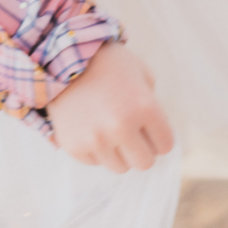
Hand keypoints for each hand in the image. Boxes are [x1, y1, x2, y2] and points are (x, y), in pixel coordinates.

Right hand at [48, 42, 173, 172]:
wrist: (62, 60)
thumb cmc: (107, 63)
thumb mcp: (140, 71)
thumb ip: (152, 100)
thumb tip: (155, 130)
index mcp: (144, 107)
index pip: (166, 145)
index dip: (161, 138)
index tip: (152, 132)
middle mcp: (121, 127)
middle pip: (145, 162)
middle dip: (143, 150)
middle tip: (134, 137)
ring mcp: (97, 139)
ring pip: (121, 167)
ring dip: (120, 153)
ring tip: (111, 132)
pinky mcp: (76, 147)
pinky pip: (96, 163)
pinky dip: (97, 151)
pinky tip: (92, 129)